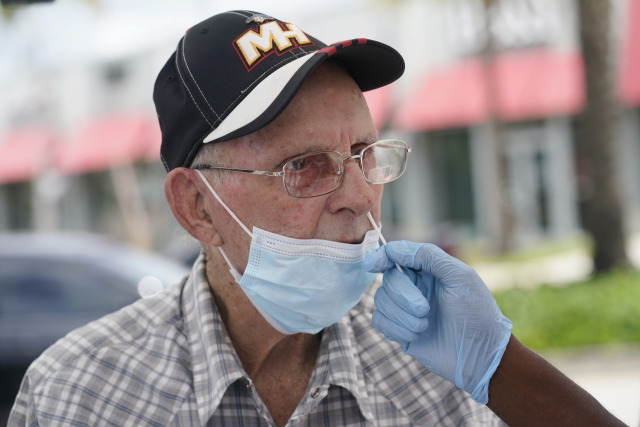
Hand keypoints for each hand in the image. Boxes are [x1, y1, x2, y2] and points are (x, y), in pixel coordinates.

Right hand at [363, 241, 512, 403]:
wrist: (480, 355)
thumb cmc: (476, 313)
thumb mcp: (460, 276)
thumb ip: (428, 256)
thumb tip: (392, 248)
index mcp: (428, 269)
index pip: (396, 254)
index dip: (381, 257)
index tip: (373, 266)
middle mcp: (414, 286)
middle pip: (388, 279)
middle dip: (404, 296)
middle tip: (426, 310)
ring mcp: (405, 308)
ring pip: (381, 300)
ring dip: (403, 316)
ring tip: (426, 326)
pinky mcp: (398, 330)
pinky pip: (379, 321)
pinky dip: (396, 328)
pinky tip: (415, 336)